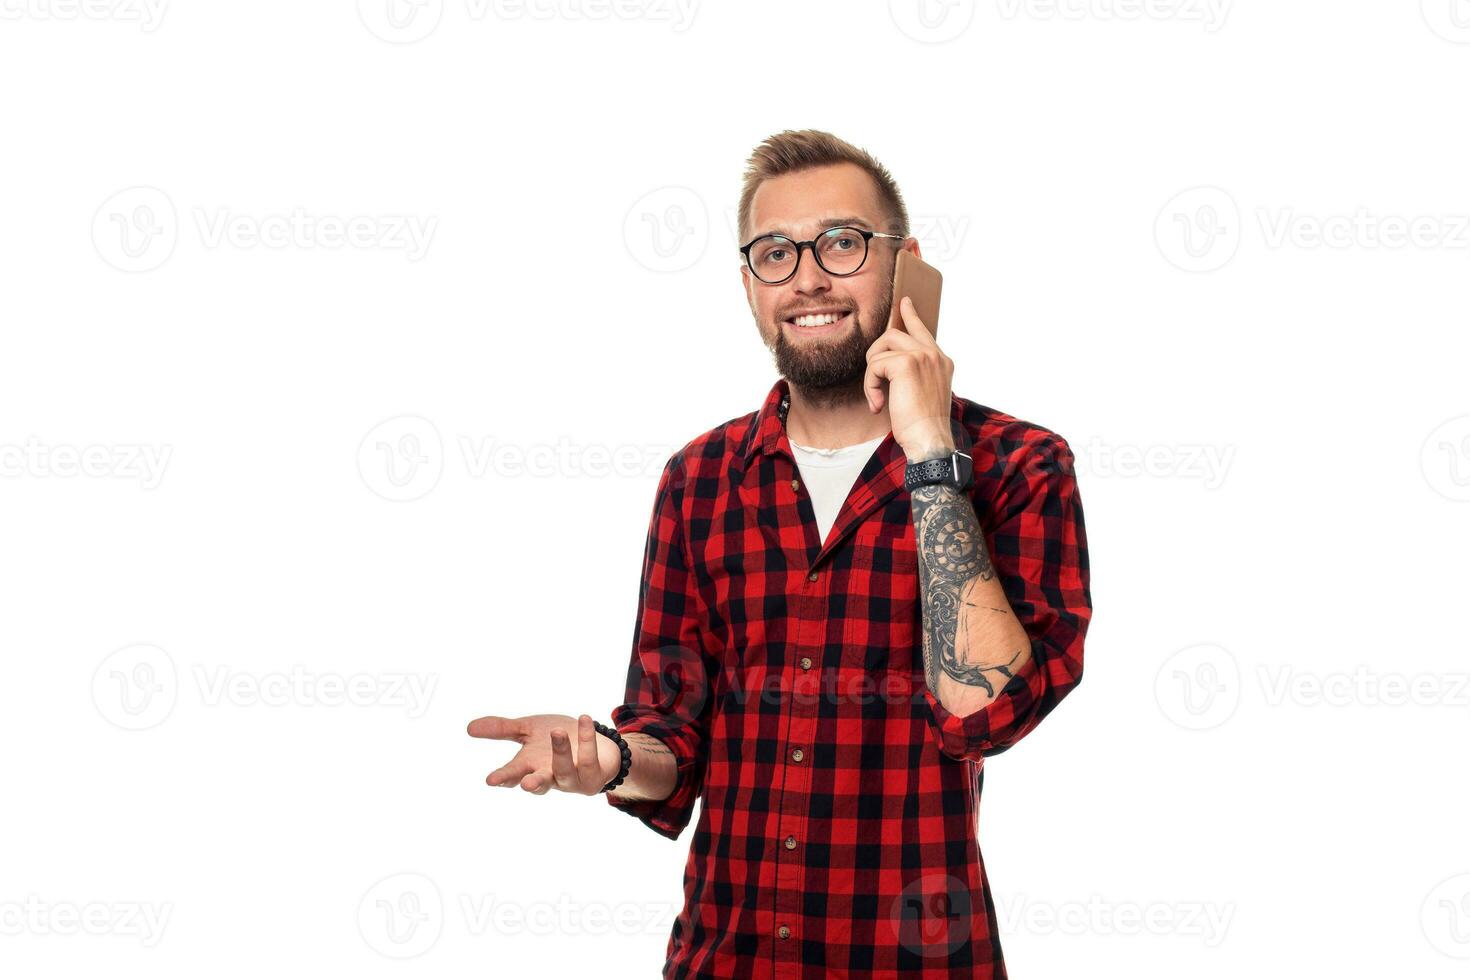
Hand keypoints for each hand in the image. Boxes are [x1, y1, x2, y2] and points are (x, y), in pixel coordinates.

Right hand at [466, 712, 621, 795]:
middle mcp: (549, 776)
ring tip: (557, 732)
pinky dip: (587, 739)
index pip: (513, 775)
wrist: (591, 743)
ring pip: (565, 770)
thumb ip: (502, 729)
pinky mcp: (592, 776)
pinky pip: (589, 758)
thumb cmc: (556, 740)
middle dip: (533, 783)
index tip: (492, 780)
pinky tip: (584, 719)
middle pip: (539, 782)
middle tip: (526, 783)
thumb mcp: (527, 730)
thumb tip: (468, 728)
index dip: (503, 778)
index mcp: (529, 766)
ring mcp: (571, 778)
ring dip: (560, 752)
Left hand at [864, 295, 955, 459]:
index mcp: (941, 361)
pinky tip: (877, 404)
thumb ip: (913, 374)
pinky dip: (869, 386)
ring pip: (881, 347)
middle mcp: (934, 354)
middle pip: (893, 334)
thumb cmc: (924, 426)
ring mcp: (922, 356)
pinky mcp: (906, 363)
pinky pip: (874, 365)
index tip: (904, 301)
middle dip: (876, 355)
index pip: (922, 330)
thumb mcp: (923, 393)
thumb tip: (890, 363)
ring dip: (872, 373)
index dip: (910, 315)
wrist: (929, 439)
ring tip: (878, 396)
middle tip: (875, 382)